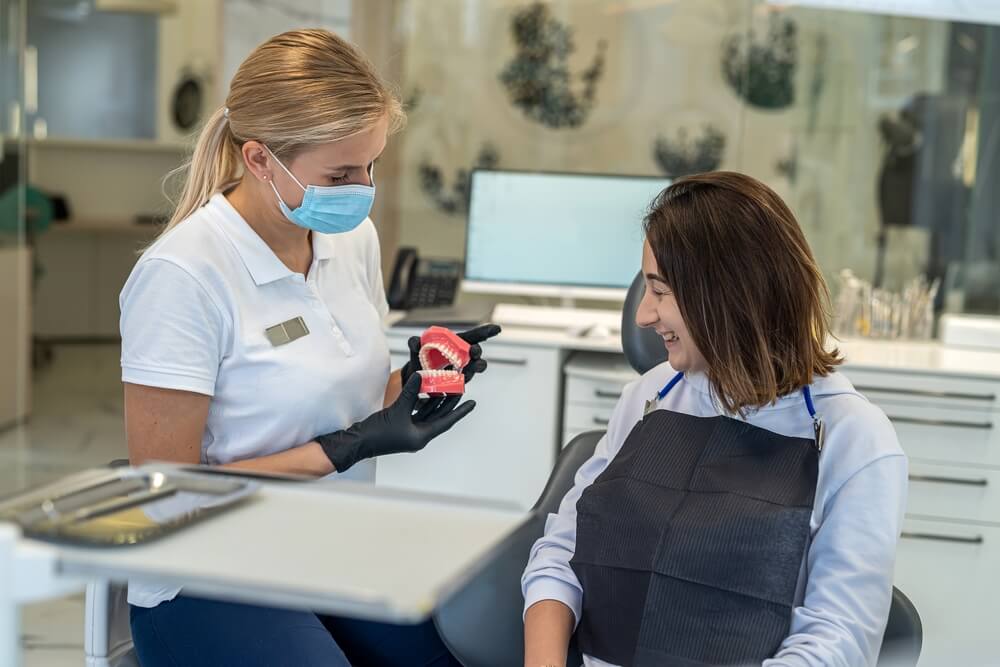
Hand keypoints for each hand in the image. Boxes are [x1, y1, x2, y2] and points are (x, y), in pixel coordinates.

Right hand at [317, 374, 474, 471]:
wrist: (357, 441)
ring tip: (447, 386)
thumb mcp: (397, 410)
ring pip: (427, 413)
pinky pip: (416, 411)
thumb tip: (421, 375)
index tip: (472, 403)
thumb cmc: (377, 433)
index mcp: (421, 437)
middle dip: (449, 402)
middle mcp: (418, 435)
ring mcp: (409, 431)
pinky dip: (421, 401)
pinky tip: (426, 390)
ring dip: (436, 400)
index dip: (460, 411)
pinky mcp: (400, 426)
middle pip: (439, 416)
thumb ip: (411, 392)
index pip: (446, 422)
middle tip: (461, 388)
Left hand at [400, 323, 502, 385]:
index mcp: (456, 342)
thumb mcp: (415, 349)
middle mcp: (463, 355)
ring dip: (474, 368)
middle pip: (476, 353)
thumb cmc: (419, 357)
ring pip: (474, 369)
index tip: (497, 329)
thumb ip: (414, 343)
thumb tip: (414, 341)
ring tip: (471, 368)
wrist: (415, 377)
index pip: (474, 336)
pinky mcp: (457, 383)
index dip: (486, 332)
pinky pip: (463, 382)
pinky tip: (459, 382)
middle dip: (476, 352)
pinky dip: (462, 382)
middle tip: (473, 351)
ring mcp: (462, 370)